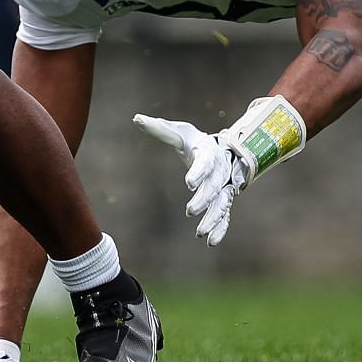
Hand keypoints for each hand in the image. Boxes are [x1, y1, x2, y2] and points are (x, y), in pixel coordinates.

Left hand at [135, 97, 304, 246]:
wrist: (221, 150)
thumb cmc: (194, 141)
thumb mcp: (179, 132)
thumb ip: (160, 129)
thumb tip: (136, 119)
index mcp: (209, 152)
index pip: (205, 162)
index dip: (198, 172)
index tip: (189, 182)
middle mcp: (220, 171)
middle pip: (214, 186)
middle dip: (204, 199)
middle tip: (190, 210)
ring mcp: (224, 187)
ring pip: (222, 204)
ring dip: (213, 218)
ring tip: (200, 233)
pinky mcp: (223, 200)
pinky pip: (225, 215)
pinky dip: (220, 228)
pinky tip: (211, 241)